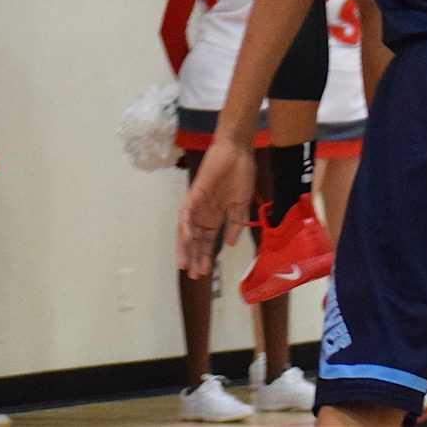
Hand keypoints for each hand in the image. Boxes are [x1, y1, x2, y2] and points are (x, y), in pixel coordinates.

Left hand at [176, 136, 253, 277]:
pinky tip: (187, 239)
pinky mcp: (194, 194)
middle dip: (194, 257)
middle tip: (194, 275)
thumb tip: (230, 245)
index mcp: (216, 216)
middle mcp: (203, 213)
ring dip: (185, 247)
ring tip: (185, 265)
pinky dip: (185, 226)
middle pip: (195, 240)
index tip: (206, 273)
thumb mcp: (241, 204)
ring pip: (187, 230)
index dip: (206, 256)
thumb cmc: (241, 174)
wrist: (238, 151)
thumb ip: (236, 224)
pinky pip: (186, 213)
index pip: (208, 241)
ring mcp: (197, 204)